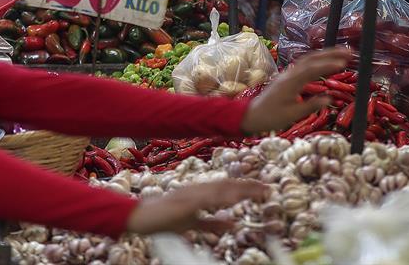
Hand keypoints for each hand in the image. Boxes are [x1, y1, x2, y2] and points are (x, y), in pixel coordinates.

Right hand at [126, 179, 267, 234]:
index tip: (264, 189)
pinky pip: (204, 199)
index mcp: (201, 192)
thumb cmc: (165, 219)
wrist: (141, 217)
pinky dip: (218, 199)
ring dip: (238, 190)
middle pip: (228, 185)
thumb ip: (213, 223)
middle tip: (267, 188)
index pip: (228, 187)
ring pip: (219, 189)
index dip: (246, 187)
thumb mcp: (194, 223)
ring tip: (255, 192)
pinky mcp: (183, 202)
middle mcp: (198, 188)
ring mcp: (190, 193)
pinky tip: (230, 201)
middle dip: (248, 186)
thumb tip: (233, 223)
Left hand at [240, 47, 350, 133]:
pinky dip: (318, 60)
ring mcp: (288, 74)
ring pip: (308, 59)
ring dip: (325, 54)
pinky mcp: (288, 77)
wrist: (251, 115)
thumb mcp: (292, 115)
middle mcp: (290, 74)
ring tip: (342, 53)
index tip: (344, 63)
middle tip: (349, 51)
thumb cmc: (271, 117)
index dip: (328, 65)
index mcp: (291, 82)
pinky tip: (326, 61)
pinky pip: (305, 64)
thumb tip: (329, 98)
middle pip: (312, 58)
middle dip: (330, 53)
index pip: (312, 70)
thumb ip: (311, 105)